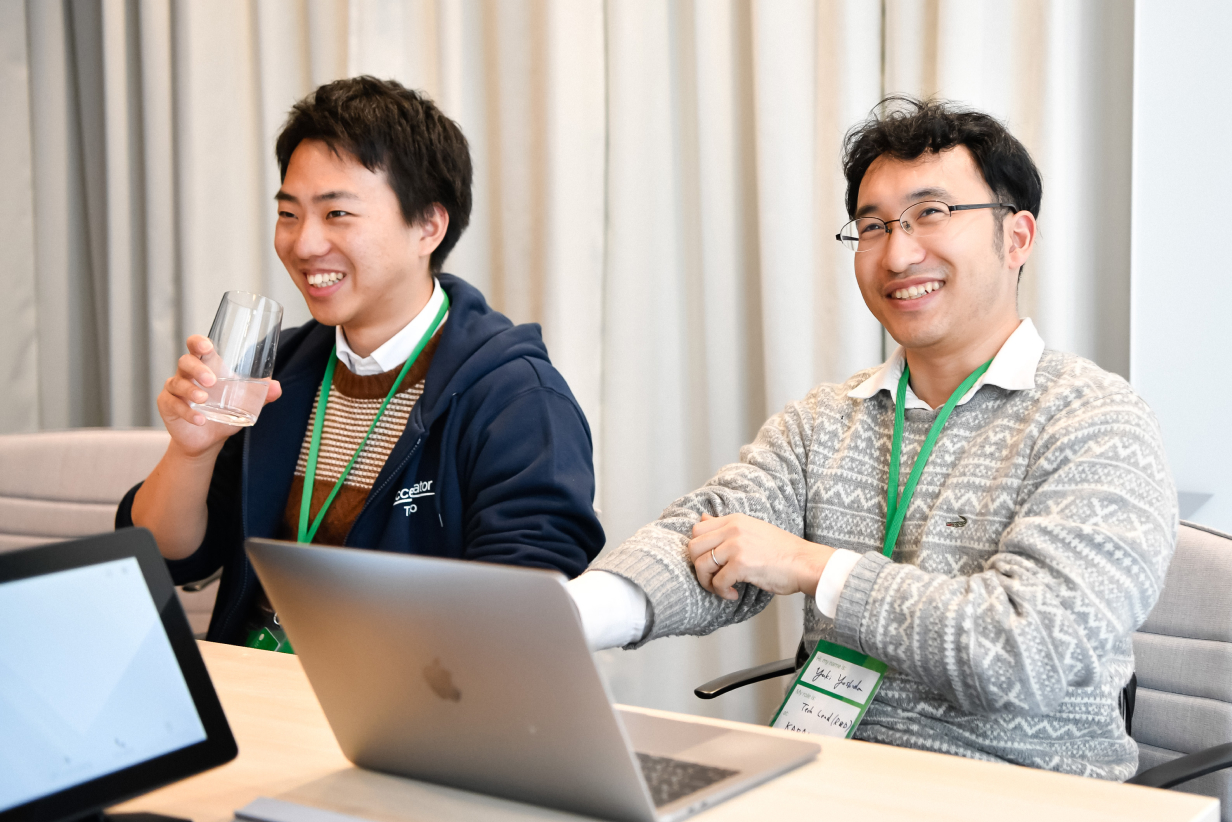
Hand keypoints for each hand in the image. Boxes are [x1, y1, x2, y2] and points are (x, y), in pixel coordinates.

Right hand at [156, 335, 281, 457]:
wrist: (208, 438)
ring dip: (190, 390)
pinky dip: (187, 412)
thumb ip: (261, 394)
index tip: (206, 347)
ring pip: (177, 382)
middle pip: (185, 361)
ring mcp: (175, 388)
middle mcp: (187, 373)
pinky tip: (199, 419)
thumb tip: (277, 388)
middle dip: (197, 369)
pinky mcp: (168, 405)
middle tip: (211, 381)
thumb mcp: (245, 402)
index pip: (196, 346)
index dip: (198, 342)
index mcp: (206, 365)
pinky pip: (174, 404)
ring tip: (203, 399)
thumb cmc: (224, 411)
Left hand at [687, 513, 833, 600]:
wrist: (805, 562)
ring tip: (722, 588)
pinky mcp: (742, 565)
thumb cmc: (782, 551)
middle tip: (712, 577)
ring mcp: (736, 546)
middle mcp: (733, 529)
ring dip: (708, 582)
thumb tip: (702, 517)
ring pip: (701, 565)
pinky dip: (722, 592)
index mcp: (735, 520)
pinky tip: (733, 594)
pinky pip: (717, 582)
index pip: (697, 530)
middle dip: (698, 567)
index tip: (710, 562)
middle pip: (693, 547)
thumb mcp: (752, 529)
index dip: (698, 550)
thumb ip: (726, 526)